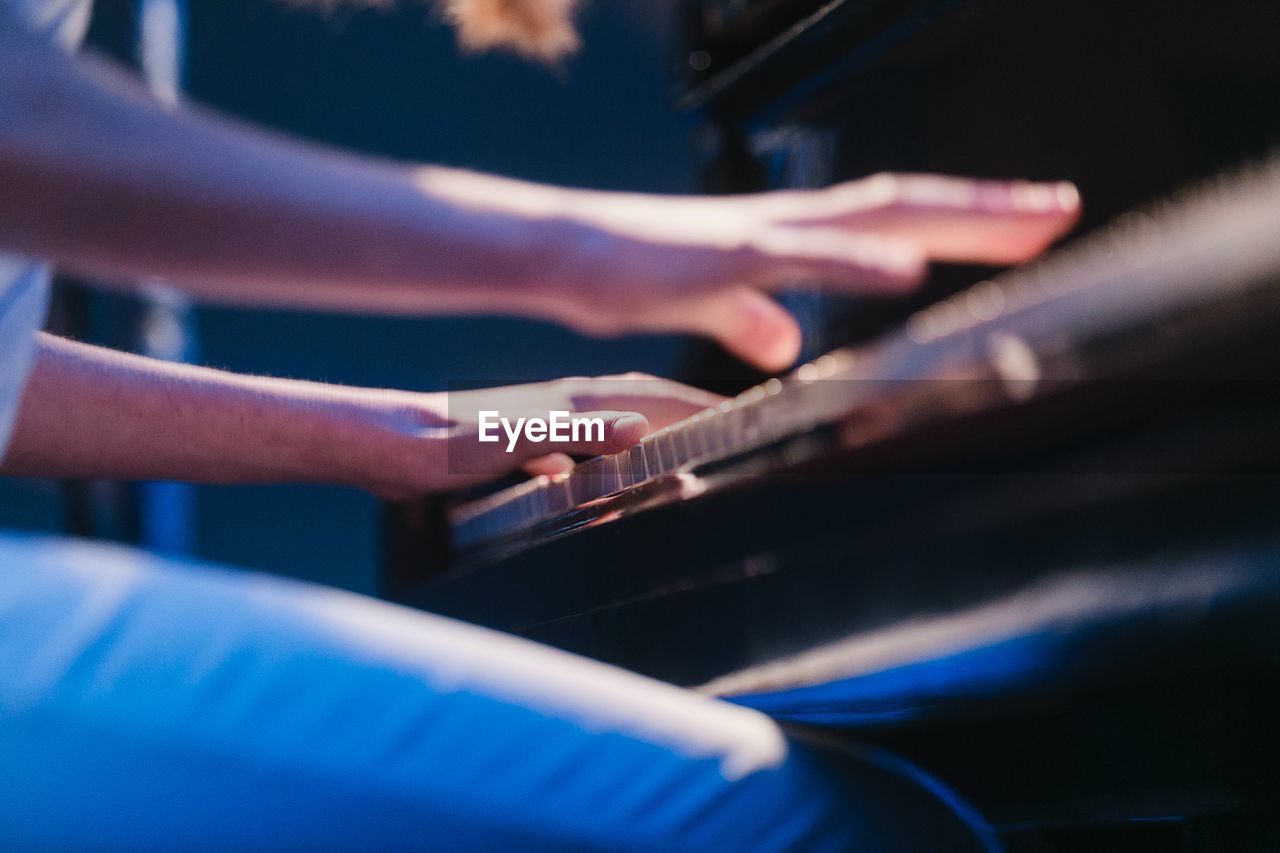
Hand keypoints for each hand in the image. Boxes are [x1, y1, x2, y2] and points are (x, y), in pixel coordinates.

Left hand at [372, 374, 722, 496]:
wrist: (384, 445)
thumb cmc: (439, 444)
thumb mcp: (508, 442)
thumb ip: (572, 433)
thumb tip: (638, 430)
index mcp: (567, 403)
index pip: (651, 399)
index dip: (698, 407)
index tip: (740, 415)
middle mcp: (561, 408)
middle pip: (641, 406)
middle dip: (687, 414)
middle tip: (729, 430)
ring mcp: (542, 426)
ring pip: (614, 430)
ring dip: (652, 438)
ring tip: (684, 456)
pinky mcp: (521, 448)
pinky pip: (581, 455)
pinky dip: (607, 467)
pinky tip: (606, 488)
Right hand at [534, 173, 1079, 369]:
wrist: (559, 252)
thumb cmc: (627, 272)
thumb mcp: (705, 303)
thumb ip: (749, 317)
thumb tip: (786, 343)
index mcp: (784, 235)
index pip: (889, 217)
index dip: (960, 220)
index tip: (1027, 224)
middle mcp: (784, 222)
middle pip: (902, 203)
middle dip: (985, 209)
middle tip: (1062, 207)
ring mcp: (756, 232)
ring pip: (868, 214)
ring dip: (950, 218)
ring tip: (1027, 222)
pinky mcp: (719, 254)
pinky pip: (797, 253)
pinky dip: (855, 259)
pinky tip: (907, 265)